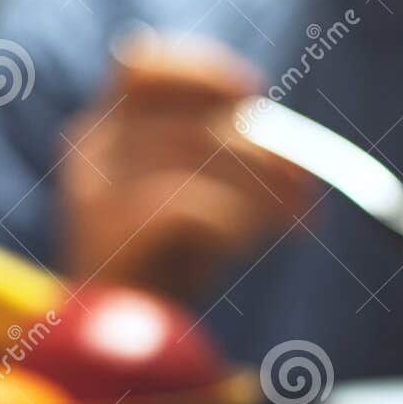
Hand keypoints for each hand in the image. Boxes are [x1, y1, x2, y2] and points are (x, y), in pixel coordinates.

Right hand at [59, 35, 313, 302]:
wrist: (120, 335)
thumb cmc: (166, 264)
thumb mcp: (197, 199)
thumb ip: (228, 163)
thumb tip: (299, 159)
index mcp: (103, 129)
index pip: (139, 68)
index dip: (199, 72)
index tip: (252, 92)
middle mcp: (92, 150)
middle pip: (190, 121)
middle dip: (264, 152)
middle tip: (310, 184)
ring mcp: (95, 189)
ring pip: (197, 158)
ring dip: (263, 189)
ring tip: (299, 221)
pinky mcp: (111, 231)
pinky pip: (190, 207)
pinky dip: (235, 221)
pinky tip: (251, 243)